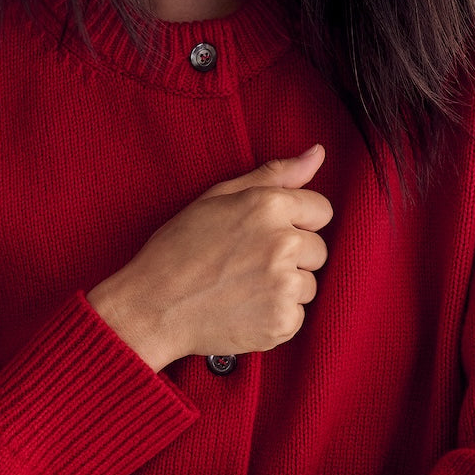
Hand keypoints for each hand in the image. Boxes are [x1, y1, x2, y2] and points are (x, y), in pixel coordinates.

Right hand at [88, 145, 331, 370]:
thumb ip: (275, 174)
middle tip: (248, 262)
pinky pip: (297, 316)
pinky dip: (275, 316)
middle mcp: (283, 243)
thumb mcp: (220, 197)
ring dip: (284, 288)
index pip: (321, 210)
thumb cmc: (180, 247)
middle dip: (292, 256)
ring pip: (308, 284)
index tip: (267, 233)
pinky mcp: (281, 322)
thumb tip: (318, 152)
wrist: (153, 305)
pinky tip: (244, 309)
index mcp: (269, 205)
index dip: (296, 221)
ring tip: (243, 287)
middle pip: (318, 250)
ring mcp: (283, 286)